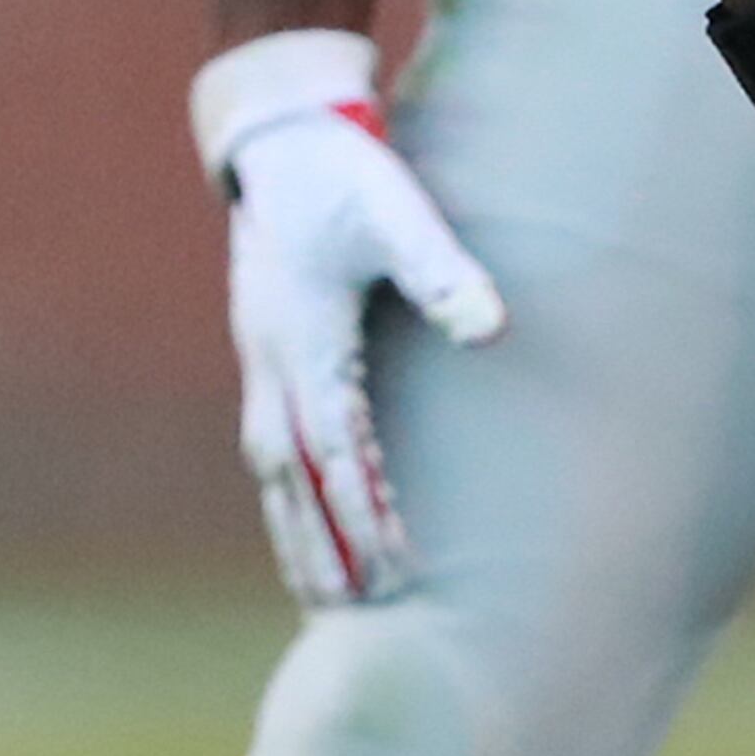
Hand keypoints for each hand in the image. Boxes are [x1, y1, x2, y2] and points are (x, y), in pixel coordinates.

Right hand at [192, 31, 504, 606]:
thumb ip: (443, 272)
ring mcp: (263, 360)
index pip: (335, 450)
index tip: (393, 572)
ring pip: (275, 469)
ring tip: (321, 597)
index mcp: (304, 340)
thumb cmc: (345, 176)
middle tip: (352, 617)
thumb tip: (491, 330)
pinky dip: (289, 492)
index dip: (363, 515)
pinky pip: (275, 441)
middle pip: (293, 480)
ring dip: (296, 531)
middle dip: (321, 548)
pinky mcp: (268, 350)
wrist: (278, 138)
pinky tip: (307, 517)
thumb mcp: (399, 213)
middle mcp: (274, 363)